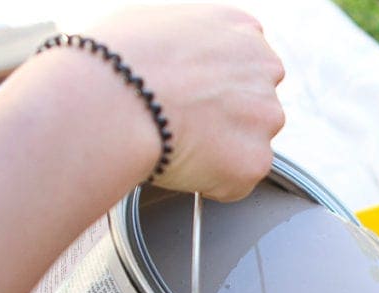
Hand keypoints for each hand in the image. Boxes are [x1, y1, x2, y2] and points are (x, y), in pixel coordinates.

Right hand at [88, 4, 285, 201]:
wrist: (114, 101)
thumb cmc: (118, 62)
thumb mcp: (154, 23)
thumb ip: (188, 43)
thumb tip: (179, 61)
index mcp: (240, 28)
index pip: (246, 62)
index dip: (216, 85)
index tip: (196, 97)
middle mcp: (264, 68)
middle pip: (255, 103)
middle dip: (226, 118)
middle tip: (185, 124)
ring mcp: (265, 116)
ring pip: (249, 142)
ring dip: (222, 150)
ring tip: (177, 143)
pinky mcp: (256, 160)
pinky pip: (237, 180)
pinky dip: (213, 182)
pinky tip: (181, 164)